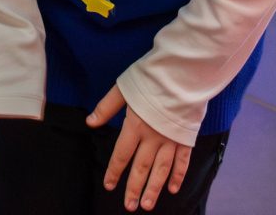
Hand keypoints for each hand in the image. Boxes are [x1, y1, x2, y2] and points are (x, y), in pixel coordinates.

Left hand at [87, 86, 191, 211]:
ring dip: (154, 188)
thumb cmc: (151, 78)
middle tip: (129, 206)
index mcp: (135, 125)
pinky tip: (173, 188)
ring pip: (161, 169)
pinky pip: (182, 161)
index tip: (109, 185)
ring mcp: (171, 139)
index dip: (114, 171)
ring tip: (147, 204)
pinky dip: (178, 175)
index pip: (122, 154)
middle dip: (134, 188)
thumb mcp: (123, 88)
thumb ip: (106, 107)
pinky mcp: (186, 137)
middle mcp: (153, 137)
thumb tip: (89, 122)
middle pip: (141, 167)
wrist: (182, 73)